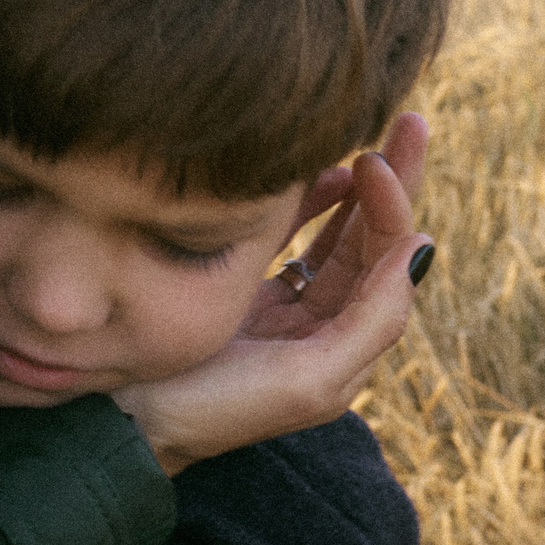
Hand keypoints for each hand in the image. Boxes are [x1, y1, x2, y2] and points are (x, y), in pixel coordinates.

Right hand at [110, 114, 432, 475]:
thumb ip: (373, 320)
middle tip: (410, 121)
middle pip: (371, 245)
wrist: (125, 423)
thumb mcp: (310, 378)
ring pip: (335, 238)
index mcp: (343, 349)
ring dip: (358, 191)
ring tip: (371, 142)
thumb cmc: (214, 408)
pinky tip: (321, 174)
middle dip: (393, 185)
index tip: (373, 159)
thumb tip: (419, 249)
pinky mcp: (240, 297)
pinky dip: (310, 207)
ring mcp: (281, 311)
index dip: (392, 208)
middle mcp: (321, 329)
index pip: (387, 263)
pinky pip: (289, 242)